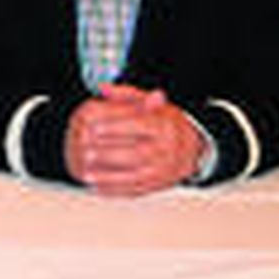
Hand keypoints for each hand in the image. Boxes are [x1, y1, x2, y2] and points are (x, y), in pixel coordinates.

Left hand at [64, 83, 205, 196]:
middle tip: (85, 152)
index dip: (116, 127)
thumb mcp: (151, 105)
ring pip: (136, 177)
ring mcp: (163, 171)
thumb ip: (126, 95)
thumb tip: (104, 88)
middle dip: (109, 154)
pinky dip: (116, 191)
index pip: (141, 126)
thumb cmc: (166, 124)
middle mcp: (167, 150)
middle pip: (138, 154)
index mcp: (165, 127)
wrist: (193, 150)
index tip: (93, 127)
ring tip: (86, 174)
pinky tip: (97, 187)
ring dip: (109, 178)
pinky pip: (136, 190)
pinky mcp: (157, 186)